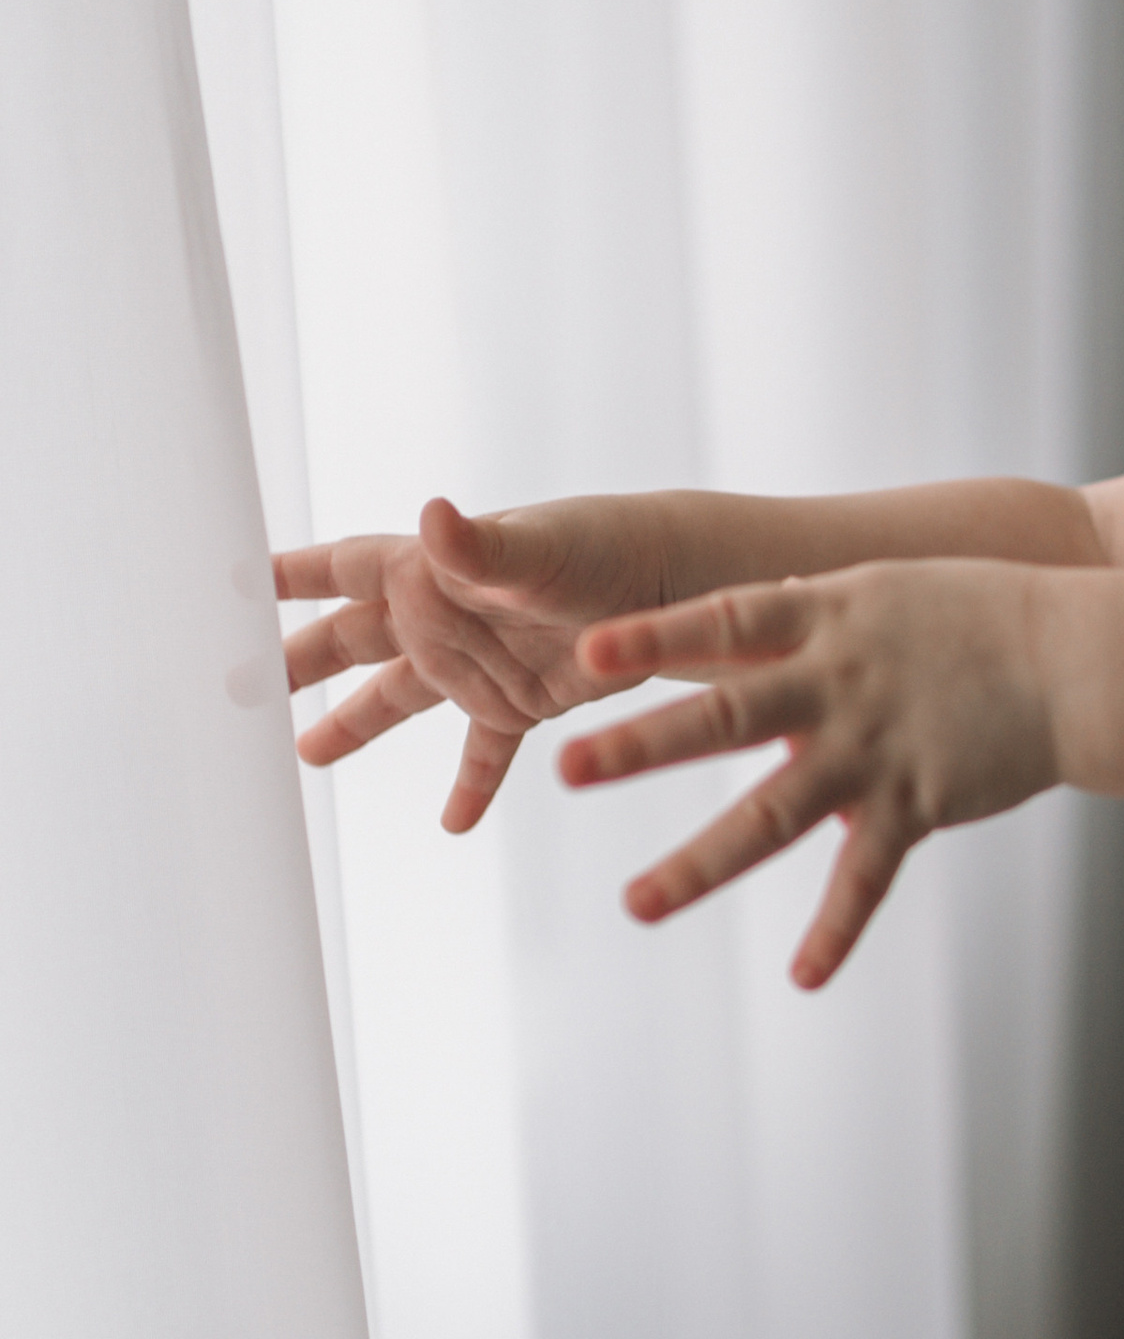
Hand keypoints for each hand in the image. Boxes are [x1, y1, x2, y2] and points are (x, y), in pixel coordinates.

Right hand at [277, 496, 676, 831]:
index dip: (292, 574)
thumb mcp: (536, 549)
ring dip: (356, 723)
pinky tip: (453, 824)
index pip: (345, 568)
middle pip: (353, 639)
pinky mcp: (522, 703)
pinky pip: (485, 753)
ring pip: (400, 698)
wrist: (674, 585)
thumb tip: (434, 514)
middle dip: (298, 660)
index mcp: (430, 571)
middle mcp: (443, 616)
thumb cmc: (601, 546)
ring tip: (306, 753)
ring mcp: (479, 662)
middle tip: (239, 686)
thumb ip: (479, 546)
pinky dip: (471, 787)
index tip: (234, 581)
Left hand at [561, 559, 1059, 984]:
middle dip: (642, 748)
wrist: (1076, 656)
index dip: (656, 637)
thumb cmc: (977, 615)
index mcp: (826, 619)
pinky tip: (802, 978)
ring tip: (636, 904)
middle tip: (566, 770)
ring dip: (700, 863)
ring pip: (774, 815)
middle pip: (725, 719)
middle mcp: (839, 685)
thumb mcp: (884, 592)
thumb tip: (755, 605)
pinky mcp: (918, 802)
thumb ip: (811, 613)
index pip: (723, 623)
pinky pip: (867, 877)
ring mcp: (875, 748)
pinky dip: (836, 931)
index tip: (586, 652)